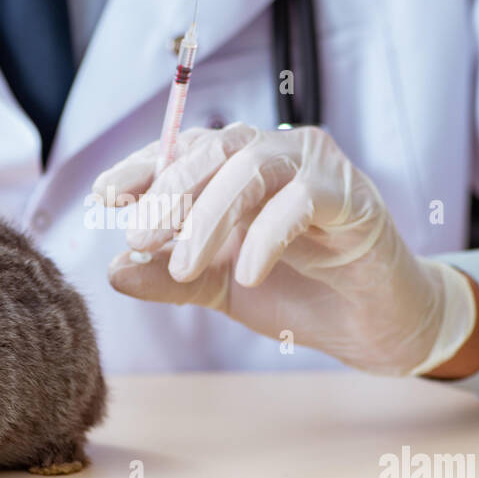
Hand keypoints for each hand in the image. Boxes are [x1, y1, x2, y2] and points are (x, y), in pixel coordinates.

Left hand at [93, 124, 478, 376]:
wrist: (373, 327)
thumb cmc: (300, 292)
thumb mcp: (219, 287)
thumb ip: (169, 278)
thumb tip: (112, 270)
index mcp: (239, 166)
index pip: (183, 151)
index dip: (142, 168)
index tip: (105, 197)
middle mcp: (277, 153)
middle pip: (213, 150)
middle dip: (169, 193)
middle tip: (137, 238)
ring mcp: (317, 170)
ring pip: (252, 166)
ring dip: (208, 213)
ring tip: (182, 263)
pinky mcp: (353, 199)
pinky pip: (301, 201)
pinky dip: (266, 234)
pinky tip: (245, 272)